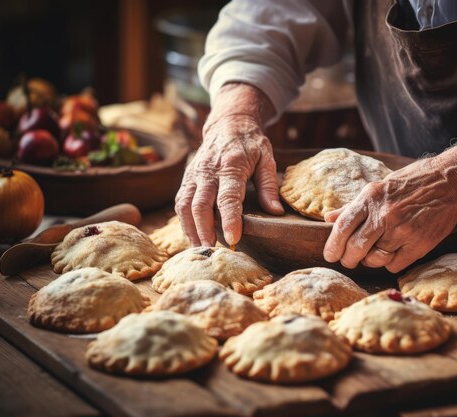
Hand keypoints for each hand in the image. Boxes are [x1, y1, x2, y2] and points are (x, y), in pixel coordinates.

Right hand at [175, 84, 282, 246]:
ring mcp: (194, 175)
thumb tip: (276, 213)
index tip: (234, 239)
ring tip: (201, 250)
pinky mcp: (186, 180)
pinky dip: (184, 223)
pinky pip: (180, 204)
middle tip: (213, 251)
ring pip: (185, 206)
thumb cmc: (250, 144)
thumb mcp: (267, 159)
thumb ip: (270, 186)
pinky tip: (193, 237)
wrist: (227, 124)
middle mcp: (208, 171)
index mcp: (231, 165)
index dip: (230, 219)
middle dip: (205, 230)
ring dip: (191, 230)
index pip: (228, 196)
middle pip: (200, 205)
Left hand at [322, 156, 456, 272]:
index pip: (342, 227)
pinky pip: (394, 264)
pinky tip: (392, 253)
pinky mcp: (418, 244)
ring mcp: (402, 231)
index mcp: (370, 199)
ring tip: (372, 254)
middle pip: (355, 247)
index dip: (332, 246)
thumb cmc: (411, 184)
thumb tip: (328, 218)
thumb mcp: (378, 188)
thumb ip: (353, 206)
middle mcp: (384, 215)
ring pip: (374, 259)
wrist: (450, 182)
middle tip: (348, 261)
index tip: (330, 255)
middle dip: (348, 259)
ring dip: (369, 260)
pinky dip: (389, 263)